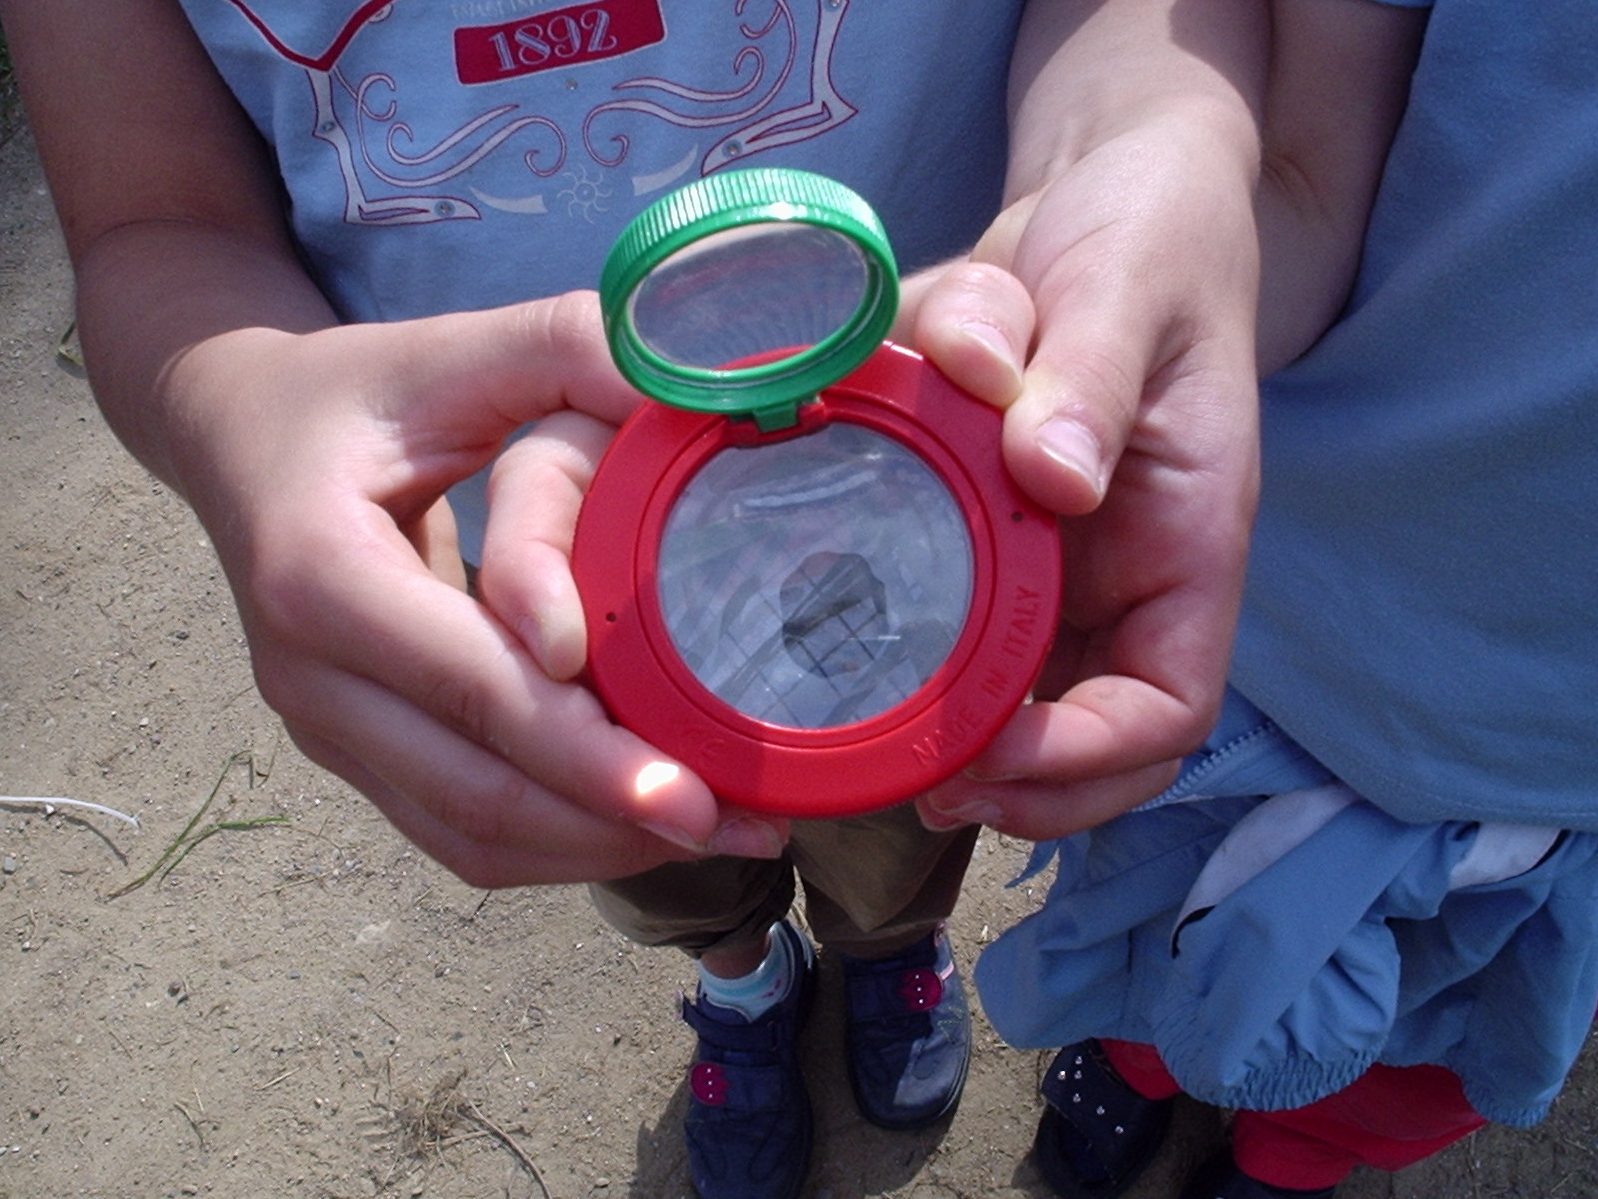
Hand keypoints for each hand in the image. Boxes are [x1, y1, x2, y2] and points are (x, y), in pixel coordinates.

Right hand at [170, 292, 785, 884]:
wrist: (242, 438)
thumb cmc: (360, 392)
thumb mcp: (457, 347)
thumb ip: (572, 348)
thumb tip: (710, 386)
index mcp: (320, 571)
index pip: (472, 687)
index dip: (584, 750)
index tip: (695, 791)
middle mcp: (308, 673)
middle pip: (475, 790)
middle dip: (612, 821)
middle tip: (741, 828)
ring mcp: (326, 727)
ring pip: (469, 836)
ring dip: (596, 847)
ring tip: (721, 833)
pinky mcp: (357, 753)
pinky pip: (458, 833)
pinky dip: (555, 844)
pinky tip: (643, 823)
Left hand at [903, 110, 1260, 839]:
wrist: (1102, 194)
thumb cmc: (1147, 241)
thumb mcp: (1129, 290)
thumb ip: (1092, 375)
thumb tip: (1052, 476)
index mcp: (1186, 543)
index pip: (1168, 707)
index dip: (1090, 761)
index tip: (994, 761)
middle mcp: (1120, 574)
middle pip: (1083, 733)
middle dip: (1009, 781)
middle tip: (910, 783)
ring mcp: (1051, 561)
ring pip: (1011, 694)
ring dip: (949, 740)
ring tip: (864, 754)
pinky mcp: (983, 527)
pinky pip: (950, 616)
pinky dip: (901, 650)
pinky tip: (831, 653)